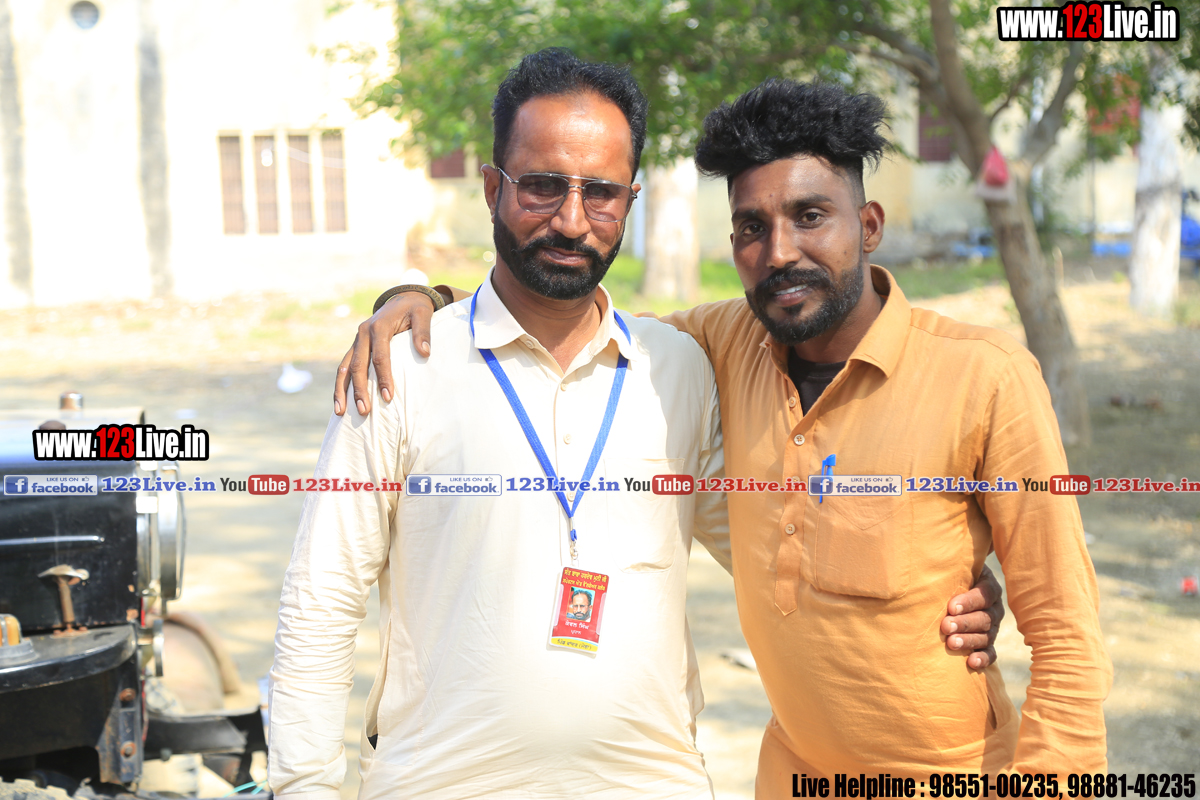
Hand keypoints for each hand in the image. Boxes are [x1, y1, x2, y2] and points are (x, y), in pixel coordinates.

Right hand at [333, 291, 437, 415]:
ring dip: (342, 391)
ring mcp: (357, 341)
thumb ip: (423, 331)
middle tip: (364, 411)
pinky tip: (340, 402)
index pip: (380, 357)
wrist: (402, 298)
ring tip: (340, 412)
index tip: (388, 397)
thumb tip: (425, 352)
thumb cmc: (414, 308)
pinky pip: (345, 367)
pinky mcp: (356, 347)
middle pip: (357, 365)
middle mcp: (363, 333)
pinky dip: (341, 385)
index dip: (383, 377)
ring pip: (344, 368)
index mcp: (379, 326)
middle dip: (360, 389)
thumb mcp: (423, 313)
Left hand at [941, 563, 1004, 669]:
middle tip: (945, 626)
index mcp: (988, 587)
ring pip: (985, 636)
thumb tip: (927, 558)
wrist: (955, 592)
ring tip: (951, 643)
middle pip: (984, 617)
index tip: (951, 607)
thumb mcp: (953, 569)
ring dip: (968, 640)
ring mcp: (992, 627)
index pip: (984, 593)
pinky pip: (991, 653)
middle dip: (964, 623)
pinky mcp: (989, 643)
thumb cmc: (950, 578)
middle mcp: (994, 608)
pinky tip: (971, 662)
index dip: (970, 601)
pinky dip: (983, 658)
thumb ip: (948, 568)